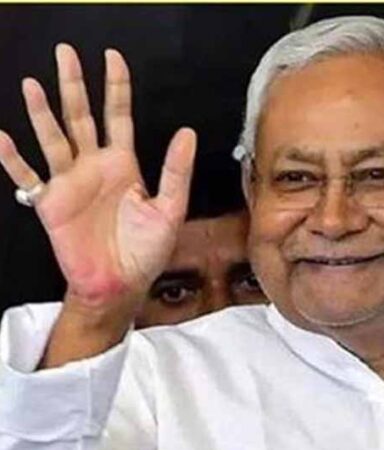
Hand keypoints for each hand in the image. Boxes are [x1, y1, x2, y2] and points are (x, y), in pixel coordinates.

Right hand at [0, 44, 195, 308]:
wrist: (121, 284)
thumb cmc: (146, 250)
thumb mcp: (170, 209)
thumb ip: (176, 171)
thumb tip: (187, 132)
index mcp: (124, 164)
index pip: (118, 116)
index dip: (116, 87)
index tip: (112, 57)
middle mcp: (94, 166)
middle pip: (81, 117)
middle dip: (74, 85)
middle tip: (65, 52)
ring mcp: (70, 182)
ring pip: (53, 138)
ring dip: (42, 113)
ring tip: (33, 84)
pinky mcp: (50, 203)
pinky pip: (28, 177)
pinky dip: (13, 160)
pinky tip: (2, 138)